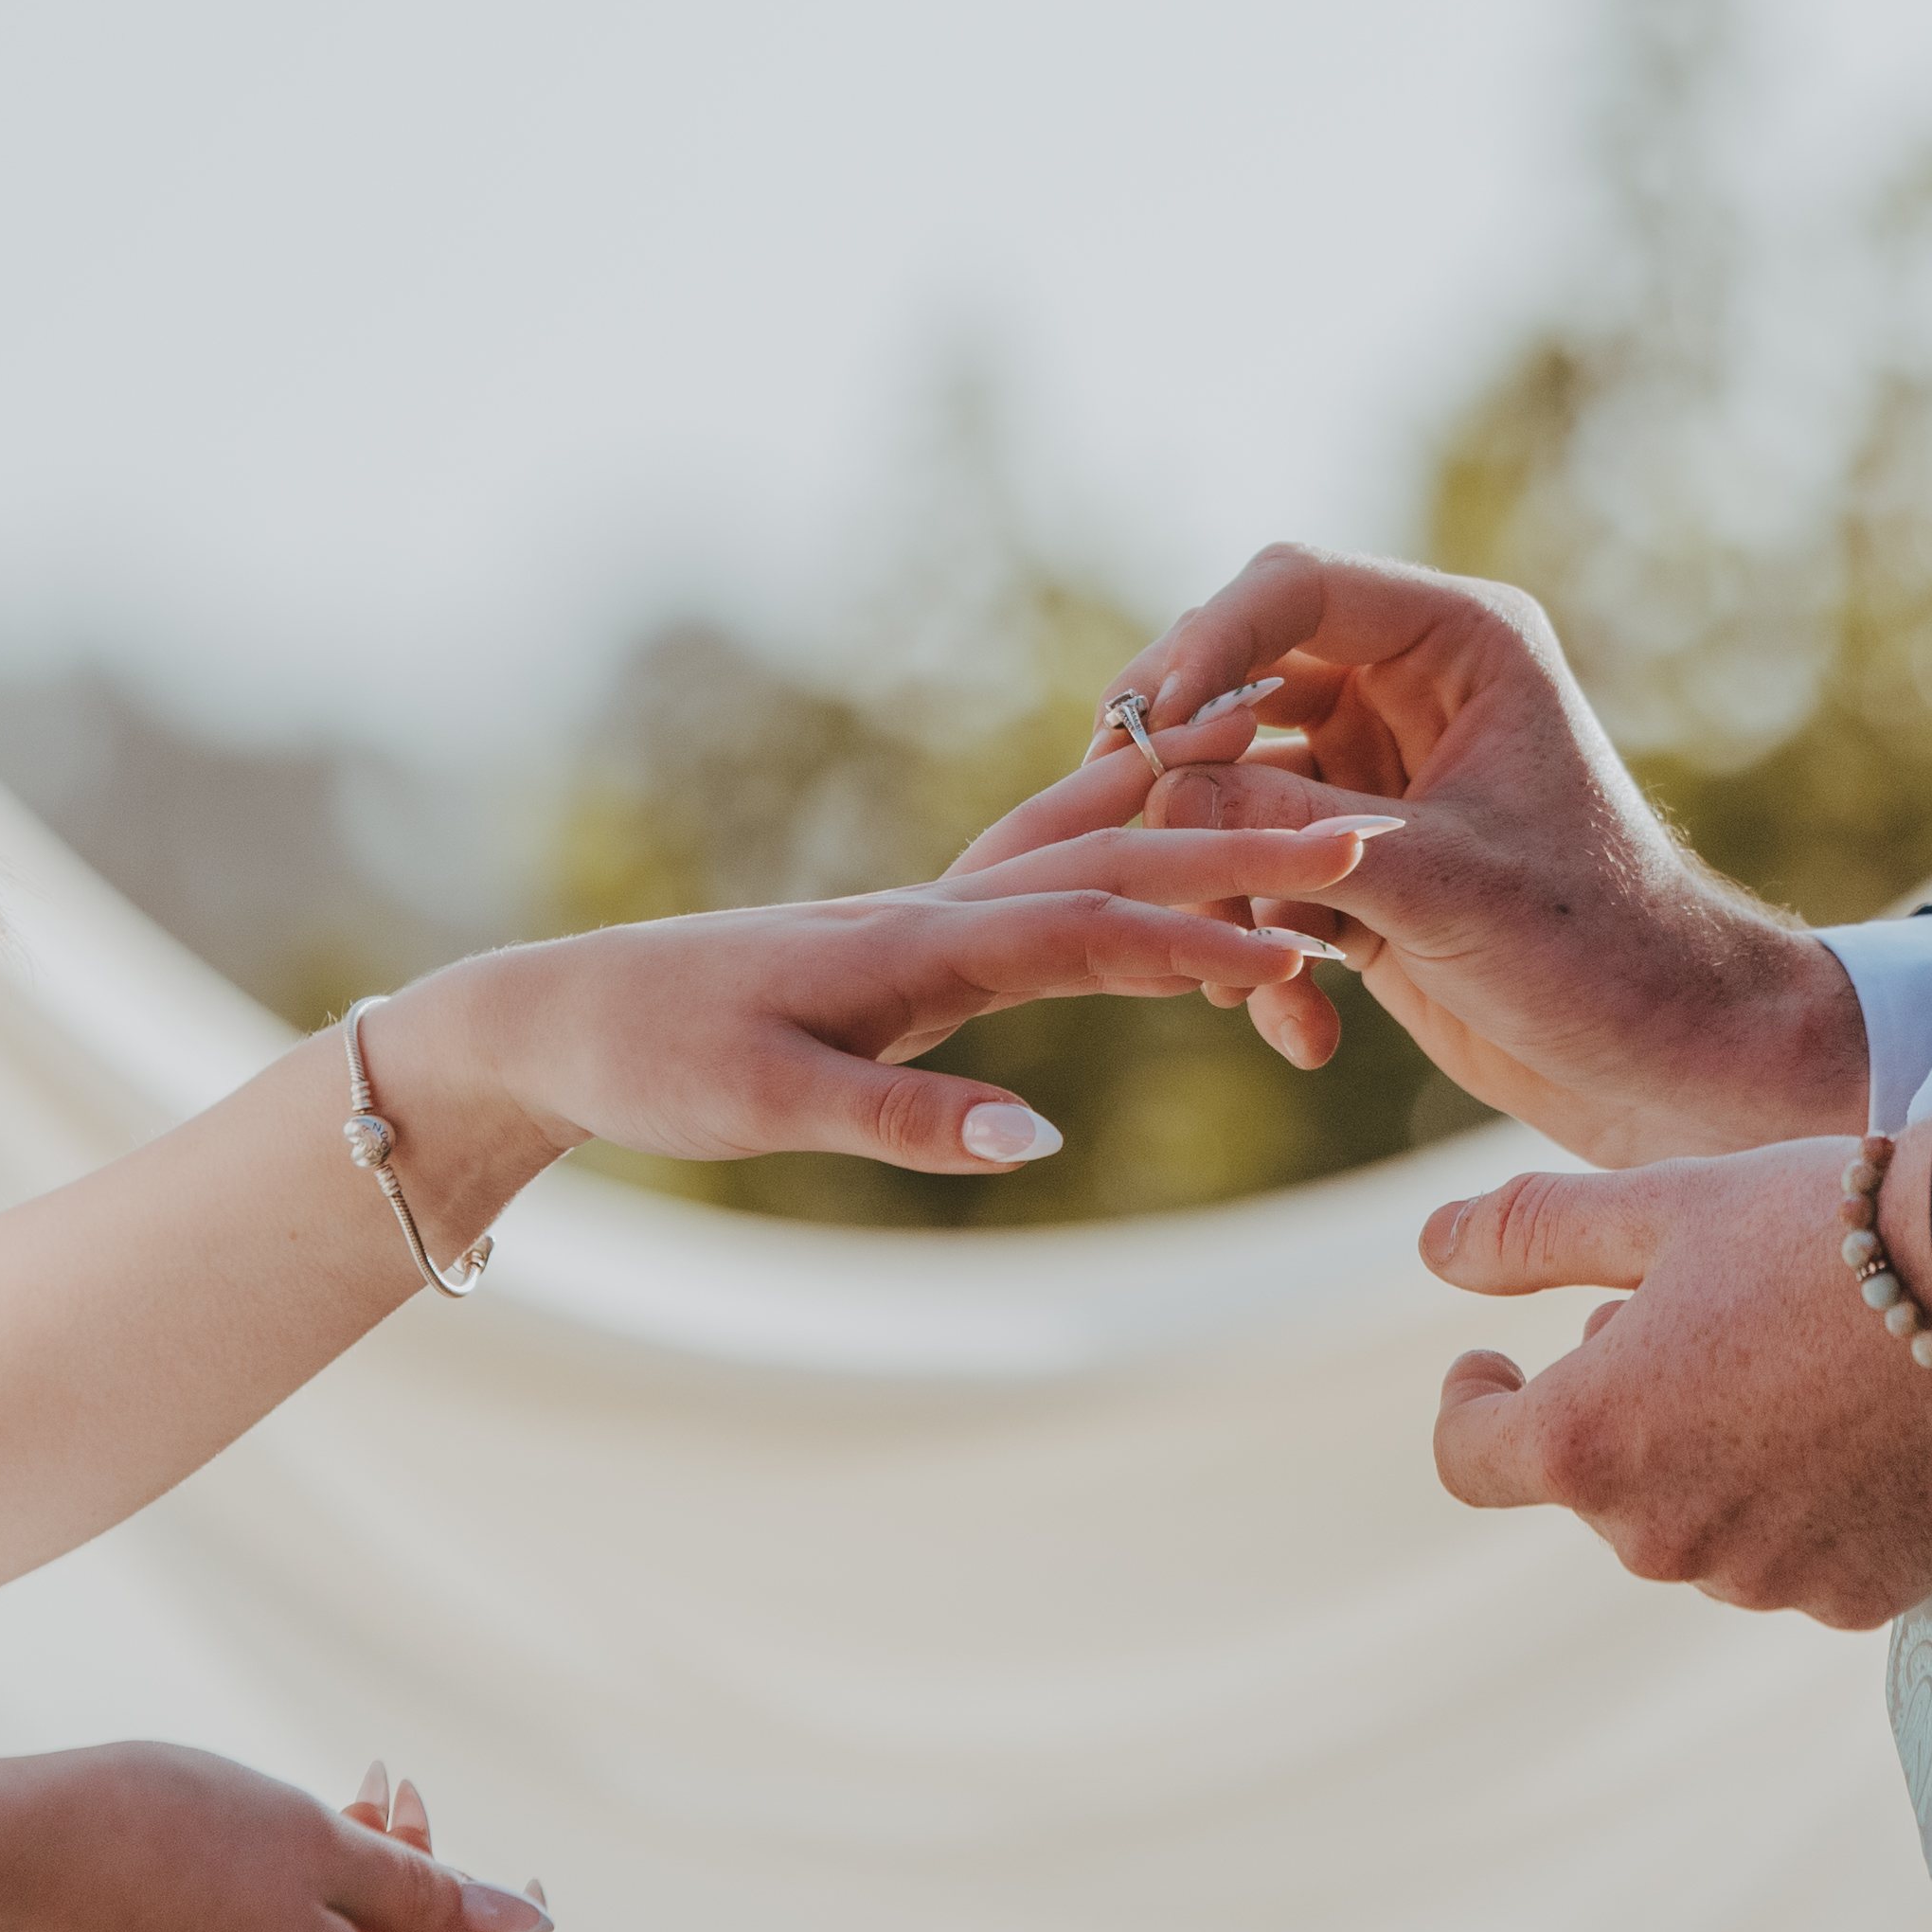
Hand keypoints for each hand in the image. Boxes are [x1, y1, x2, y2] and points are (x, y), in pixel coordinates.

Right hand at [0, 1739, 548, 1931]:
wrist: (13, 1860)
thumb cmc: (163, 1844)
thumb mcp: (317, 1850)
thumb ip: (429, 1897)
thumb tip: (528, 1923)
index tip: (525, 1879)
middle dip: (433, 1893)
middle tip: (407, 1803)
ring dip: (377, 1883)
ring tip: (363, 1798)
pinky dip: (320, 1894)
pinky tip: (311, 1826)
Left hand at [375, 816, 1382, 1209]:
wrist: (566, 1013)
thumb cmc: (660, 1062)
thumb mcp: (771, 1110)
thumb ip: (906, 1121)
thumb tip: (1039, 1141)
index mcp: (919, 946)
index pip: (1093, 928)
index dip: (1206, 935)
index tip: (1314, 941)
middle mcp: (940, 909)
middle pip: (1117, 860)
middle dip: (1239, 846)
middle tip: (1364, 832)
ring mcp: (934, 914)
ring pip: (1092, 851)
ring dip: (1196, 822)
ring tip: (1306, 790)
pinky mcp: (921, 938)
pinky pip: (1054, 876)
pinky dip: (1129, 842)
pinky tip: (1168, 834)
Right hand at [949, 546, 1860, 1166]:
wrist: (1676, 1065)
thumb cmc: (1598, 951)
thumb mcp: (1430, 881)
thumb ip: (1287, 822)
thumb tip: (1158, 783)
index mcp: (1461, 644)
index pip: (1292, 588)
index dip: (1202, 645)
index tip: (1142, 727)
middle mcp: (1415, 693)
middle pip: (1241, 680)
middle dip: (1181, 767)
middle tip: (1117, 826)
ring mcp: (1383, 780)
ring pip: (1236, 786)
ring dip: (1218, 878)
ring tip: (1217, 966)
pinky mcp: (1364, 867)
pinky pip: (1262, 874)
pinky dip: (1260, 950)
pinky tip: (1298, 1031)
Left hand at [1422, 1141, 1931, 1627]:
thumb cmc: (1821, 1229)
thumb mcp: (1660, 1203)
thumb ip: (1530, 1233)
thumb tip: (1429, 1248)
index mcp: (1593, 1440)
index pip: (1469, 1457)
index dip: (1470, 1400)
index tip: (1494, 1357)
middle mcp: (1664, 1537)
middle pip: (1597, 1483)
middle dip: (1617, 1404)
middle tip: (1694, 1310)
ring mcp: (1763, 1579)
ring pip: (1694, 1521)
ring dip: (1705, 1454)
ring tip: (1787, 1350)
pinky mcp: (1856, 1598)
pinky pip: (1791, 1555)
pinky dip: (1796, 1498)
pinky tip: (1853, 1418)